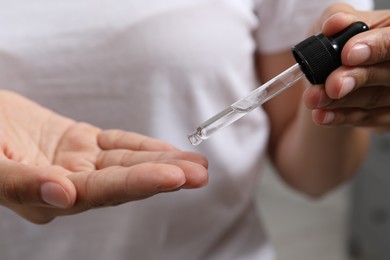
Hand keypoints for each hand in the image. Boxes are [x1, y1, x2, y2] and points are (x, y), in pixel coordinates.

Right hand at [0, 90, 207, 222]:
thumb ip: (22, 183)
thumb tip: (62, 194)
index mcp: (47, 198)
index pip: (102, 192)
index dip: (139, 183)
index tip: (174, 177)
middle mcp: (69, 184)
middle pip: (124, 181)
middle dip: (164, 176)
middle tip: (199, 174)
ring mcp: (78, 162)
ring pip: (127, 161)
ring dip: (161, 161)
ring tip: (196, 164)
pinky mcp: (81, 142)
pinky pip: (117, 143)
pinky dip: (143, 145)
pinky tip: (167, 150)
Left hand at [303, 4, 389, 128]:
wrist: (327, 70)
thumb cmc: (338, 40)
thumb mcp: (334, 21)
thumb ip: (337, 19)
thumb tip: (335, 24)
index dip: (376, 47)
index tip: (348, 54)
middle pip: (388, 73)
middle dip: (356, 78)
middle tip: (331, 84)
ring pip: (374, 98)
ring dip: (340, 101)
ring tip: (313, 98)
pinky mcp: (385, 115)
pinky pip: (366, 119)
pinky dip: (341, 117)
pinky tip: (321, 115)